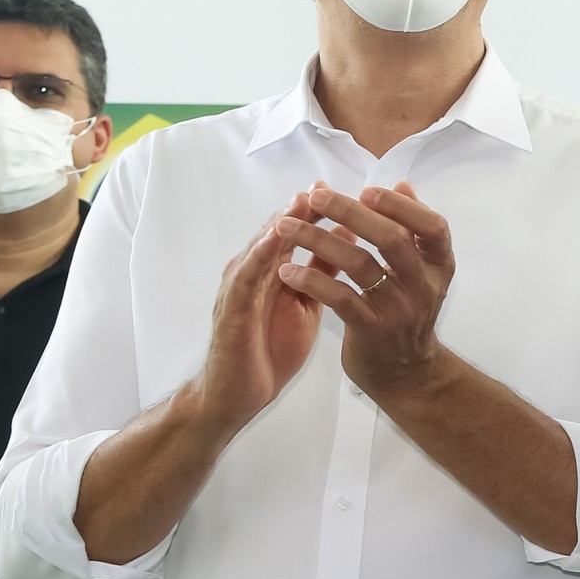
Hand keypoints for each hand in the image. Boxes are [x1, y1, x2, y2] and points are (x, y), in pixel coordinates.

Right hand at [193, 192, 324, 427]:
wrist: (236, 394)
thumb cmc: (270, 348)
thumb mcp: (305, 304)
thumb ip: (322, 272)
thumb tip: (349, 236)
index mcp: (271, 272)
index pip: (295, 234)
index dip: (317, 213)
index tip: (345, 192)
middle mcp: (251, 273)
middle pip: (276, 233)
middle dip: (299, 209)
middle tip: (323, 184)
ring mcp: (238, 289)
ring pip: (259, 249)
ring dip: (279, 224)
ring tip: (301, 202)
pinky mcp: (230, 310)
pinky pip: (244, 279)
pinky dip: (258, 258)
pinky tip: (273, 244)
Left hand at [273, 182, 456, 400]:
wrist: (405, 372)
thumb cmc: (406, 312)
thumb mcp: (419, 272)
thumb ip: (410, 229)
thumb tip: (403, 184)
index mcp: (438, 265)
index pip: (432, 226)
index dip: (402, 206)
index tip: (367, 190)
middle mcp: (424, 285)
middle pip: (391, 239)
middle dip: (351, 213)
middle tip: (315, 197)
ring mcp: (399, 308)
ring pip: (359, 264)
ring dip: (319, 240)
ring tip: (285, 226)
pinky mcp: (372, 329)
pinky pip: (339, 298)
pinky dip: (311, 281)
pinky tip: (287, 270)